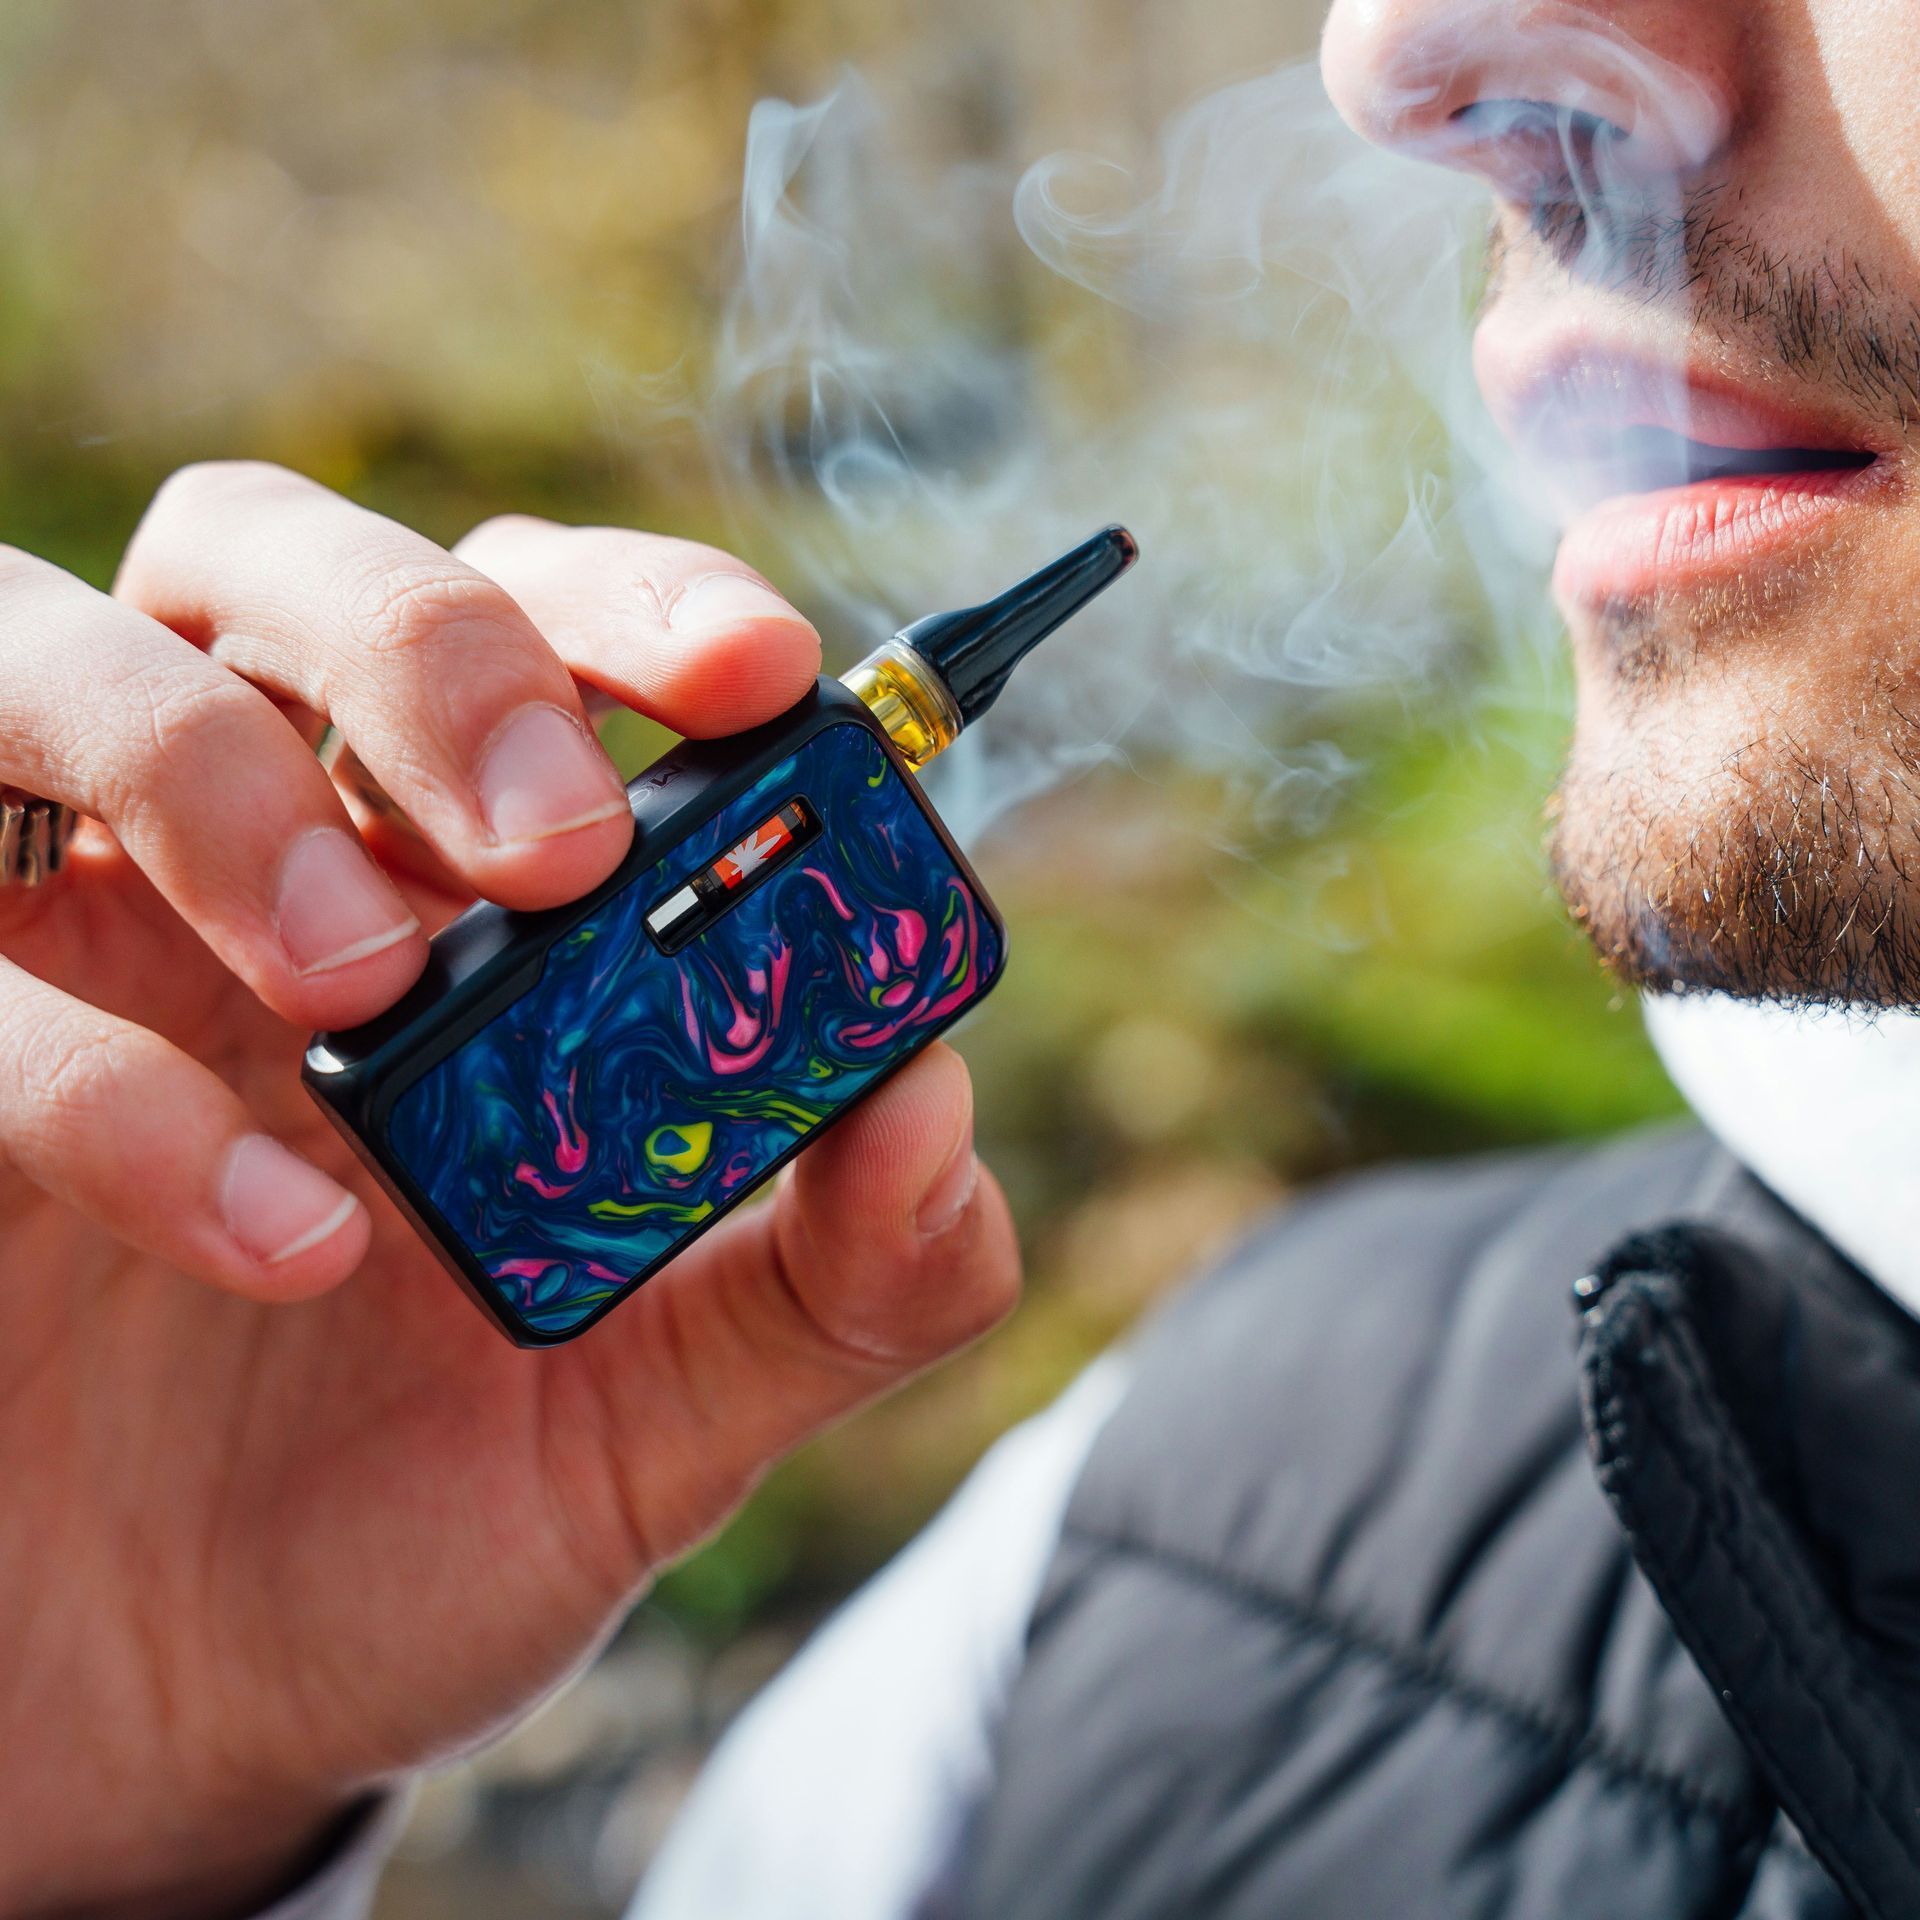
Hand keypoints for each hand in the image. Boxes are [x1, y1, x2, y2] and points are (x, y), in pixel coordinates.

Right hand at [0, 465, 1020, 1918]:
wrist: (186, 1716)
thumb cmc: (424, 1524)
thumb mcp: (670, 1419)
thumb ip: (838, 1276)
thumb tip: (942, 1109)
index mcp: (449, 901)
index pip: (527, 630)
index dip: (637, 604)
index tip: (762, 671)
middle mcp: (249, 867)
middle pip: (275, 557)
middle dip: (430, 646)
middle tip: (556, 840)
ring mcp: (67, 943)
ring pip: (57, 656)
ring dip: (227, 780)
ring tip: (368, 980)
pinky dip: (100, 1074)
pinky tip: (280, 1239)